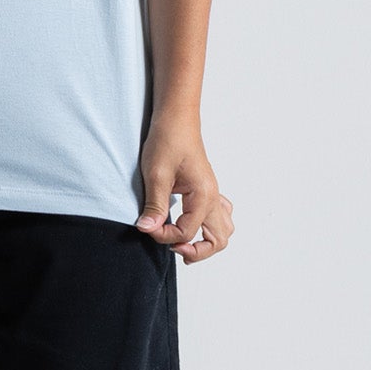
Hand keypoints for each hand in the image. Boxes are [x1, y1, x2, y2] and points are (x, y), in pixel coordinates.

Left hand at [134, 118, 233, 262]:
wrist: (176, 118)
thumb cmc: (168, 139)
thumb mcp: (156, 174)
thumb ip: (154, 205)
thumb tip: (147, 229)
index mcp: (204, 195)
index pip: (187, 232)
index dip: (164, 236)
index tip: (146, 226)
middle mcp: (213, 197)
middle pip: (218, 240)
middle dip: (196, 251)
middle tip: (172, 247)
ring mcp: (213, 194)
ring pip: (224, 230)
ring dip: (206, 242)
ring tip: (182, 243)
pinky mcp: (207, 190)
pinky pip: (220, 216)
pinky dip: (208, 228)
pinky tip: (189, 224)